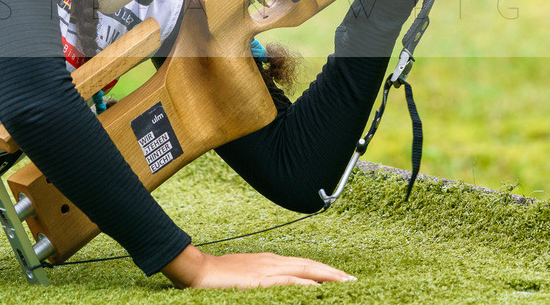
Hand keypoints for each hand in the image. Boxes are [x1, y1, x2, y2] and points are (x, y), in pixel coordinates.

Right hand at [162, 244, 353, 288]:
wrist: (197, 269)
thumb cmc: (218, 275)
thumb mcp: (246, 277)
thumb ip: (264, 280)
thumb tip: (280, 287)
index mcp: (270, 261)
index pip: (304, 265)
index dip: (323, 270)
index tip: (339, 276)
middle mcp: (273, 261)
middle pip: (310, 265)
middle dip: (333, 273)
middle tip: (352, 280)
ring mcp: (268, 269)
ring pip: (305, 270)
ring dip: (327, 276)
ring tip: (345, 283)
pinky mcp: (261, 279)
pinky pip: (289, 280)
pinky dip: (306, 283)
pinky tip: (319, 287)